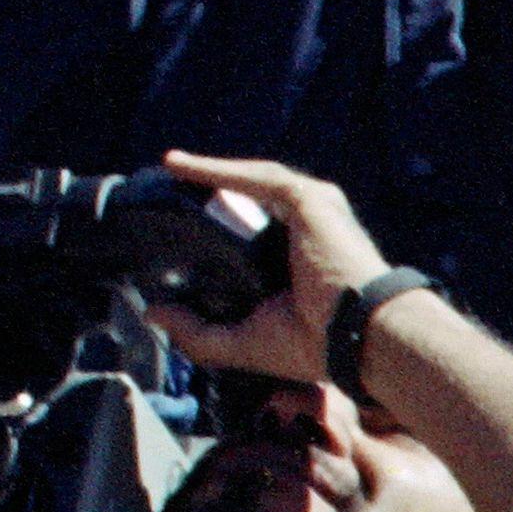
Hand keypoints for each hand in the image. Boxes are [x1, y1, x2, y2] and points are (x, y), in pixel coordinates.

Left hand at [135, 151, 387, 384]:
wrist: (359, 338)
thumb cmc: (316, 344)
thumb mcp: (244, 340)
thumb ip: (199, 333)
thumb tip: (153, 313)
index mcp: (292, 263)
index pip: (246, 236)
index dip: (211, 230)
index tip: (170, 232)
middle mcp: (302, 232)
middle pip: (246, 205)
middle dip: (207, 197)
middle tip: (162, 198)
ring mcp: (309, 211)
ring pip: (248, 184)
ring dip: (207, 175)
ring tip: (168, 171)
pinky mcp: (308, 198)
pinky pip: (254, 177)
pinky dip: (216, 170)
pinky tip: (180, 167)